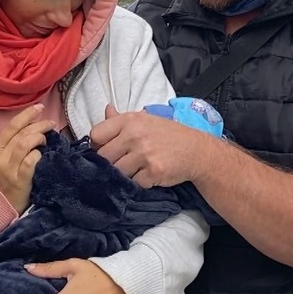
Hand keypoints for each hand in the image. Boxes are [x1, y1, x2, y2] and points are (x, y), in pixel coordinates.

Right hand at [0, 104, 56, 212]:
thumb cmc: (5, 181)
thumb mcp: (2, 160)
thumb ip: (13, 145)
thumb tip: (34, 128)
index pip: (11, 126)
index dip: (26, 114)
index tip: (39, 107)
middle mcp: (0, 157)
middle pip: (21, 133)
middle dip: (38, 124)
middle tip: (50, 123)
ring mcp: (9, 169)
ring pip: (24, 144)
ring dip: (39, 137)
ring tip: (47, 139)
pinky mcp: (19, 181)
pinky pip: (30, 161)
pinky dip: (38, 155)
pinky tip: (43, 155)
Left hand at [90, 105, 207, 187]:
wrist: (196, 151)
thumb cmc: (169, 135)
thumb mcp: (145, 120)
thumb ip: (122, 118)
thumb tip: (106, 110)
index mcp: (129, 120)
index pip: (96, 135)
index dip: (97, 145)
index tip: (105, 150)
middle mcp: (135, 135)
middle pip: (103, 157)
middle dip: (110, 163)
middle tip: (122, 162)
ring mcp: (144, 154)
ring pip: (117, 172)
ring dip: (125, 174)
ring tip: (136, 168)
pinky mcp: (153, 171)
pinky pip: (134, 183)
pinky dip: (139, 182)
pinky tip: (148, 174)